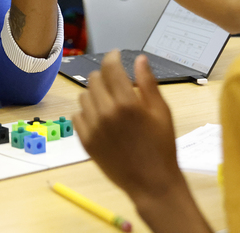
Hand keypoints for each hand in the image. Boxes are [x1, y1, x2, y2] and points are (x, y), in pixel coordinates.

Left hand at [74, 52, 186, 209]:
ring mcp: (93, 128)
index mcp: (127, 103)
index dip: (112, 57)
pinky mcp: (85, 141)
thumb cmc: (161, 147)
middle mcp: (106, 113)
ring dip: (95, 93)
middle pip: (94, 79)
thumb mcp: (162, 112)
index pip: (110, 67)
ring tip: (109, 102)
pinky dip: (87, 112)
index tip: (115, 56)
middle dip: (105, 76)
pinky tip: (100, 118)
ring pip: (83, 96)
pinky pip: (77, 115)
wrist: (152, 183)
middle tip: (116, 84)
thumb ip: (148, 83)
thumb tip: (140, 59)